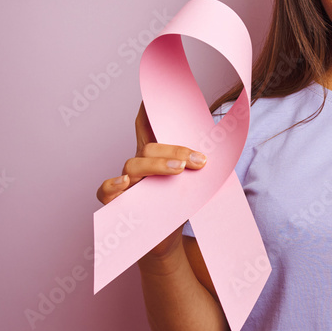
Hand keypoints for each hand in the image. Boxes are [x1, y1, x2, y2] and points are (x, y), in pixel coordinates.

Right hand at [95, 102, 207, 262]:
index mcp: (156, 155)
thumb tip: (226, 142)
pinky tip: (125, 184)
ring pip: (133, 164)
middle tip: (199, 160)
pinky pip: (106, 191)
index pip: (149, 127)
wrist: (167, 239)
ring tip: (179, 170)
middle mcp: (139, 165)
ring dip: (156, 165)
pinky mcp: (118, 203)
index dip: (150, 108)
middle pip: (149, 147)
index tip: (158, 91)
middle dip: (175, 150)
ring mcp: (127, 183)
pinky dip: (113, 186)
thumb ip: (200, 163)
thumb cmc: (179, 206)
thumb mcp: (194, 181)